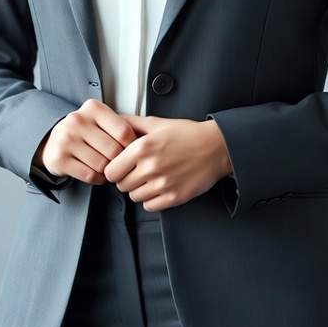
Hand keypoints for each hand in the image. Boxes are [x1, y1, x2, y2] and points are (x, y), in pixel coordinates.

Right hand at [36, 99, 136, 184]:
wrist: (52, 141)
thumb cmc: (84, 131)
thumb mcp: (100, 120)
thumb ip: (120, 126)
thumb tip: (143, 143)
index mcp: (93, 108)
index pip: (124, 131)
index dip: (132, 146)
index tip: (131, 151)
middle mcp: (77, 120)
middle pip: (113, 150)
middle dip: (118, 161)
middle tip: (116, 162)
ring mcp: (67, 140)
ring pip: (102, 165)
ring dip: (108, 171)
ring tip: (105, 167)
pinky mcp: (60, 159)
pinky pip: (89, 175)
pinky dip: (97, 179)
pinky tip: (95, 172)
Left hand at [104, 115, 232, 210]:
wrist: (216, 147)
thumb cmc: (188, 134)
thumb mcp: (157, 123)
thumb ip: (132, 123)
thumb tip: (114, 120)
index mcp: (142, 148)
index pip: (111, 171)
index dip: (114, 169)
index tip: (121, 166)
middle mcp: (150, 167)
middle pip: (121, 186)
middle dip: (126, 179)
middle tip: (137, 171)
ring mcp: (162, 185)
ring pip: (134, 197)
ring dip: (139, 189)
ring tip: (151, 177)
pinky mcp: (174, 198)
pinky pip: (149, 206)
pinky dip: (151, 199)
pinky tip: (159, 187)